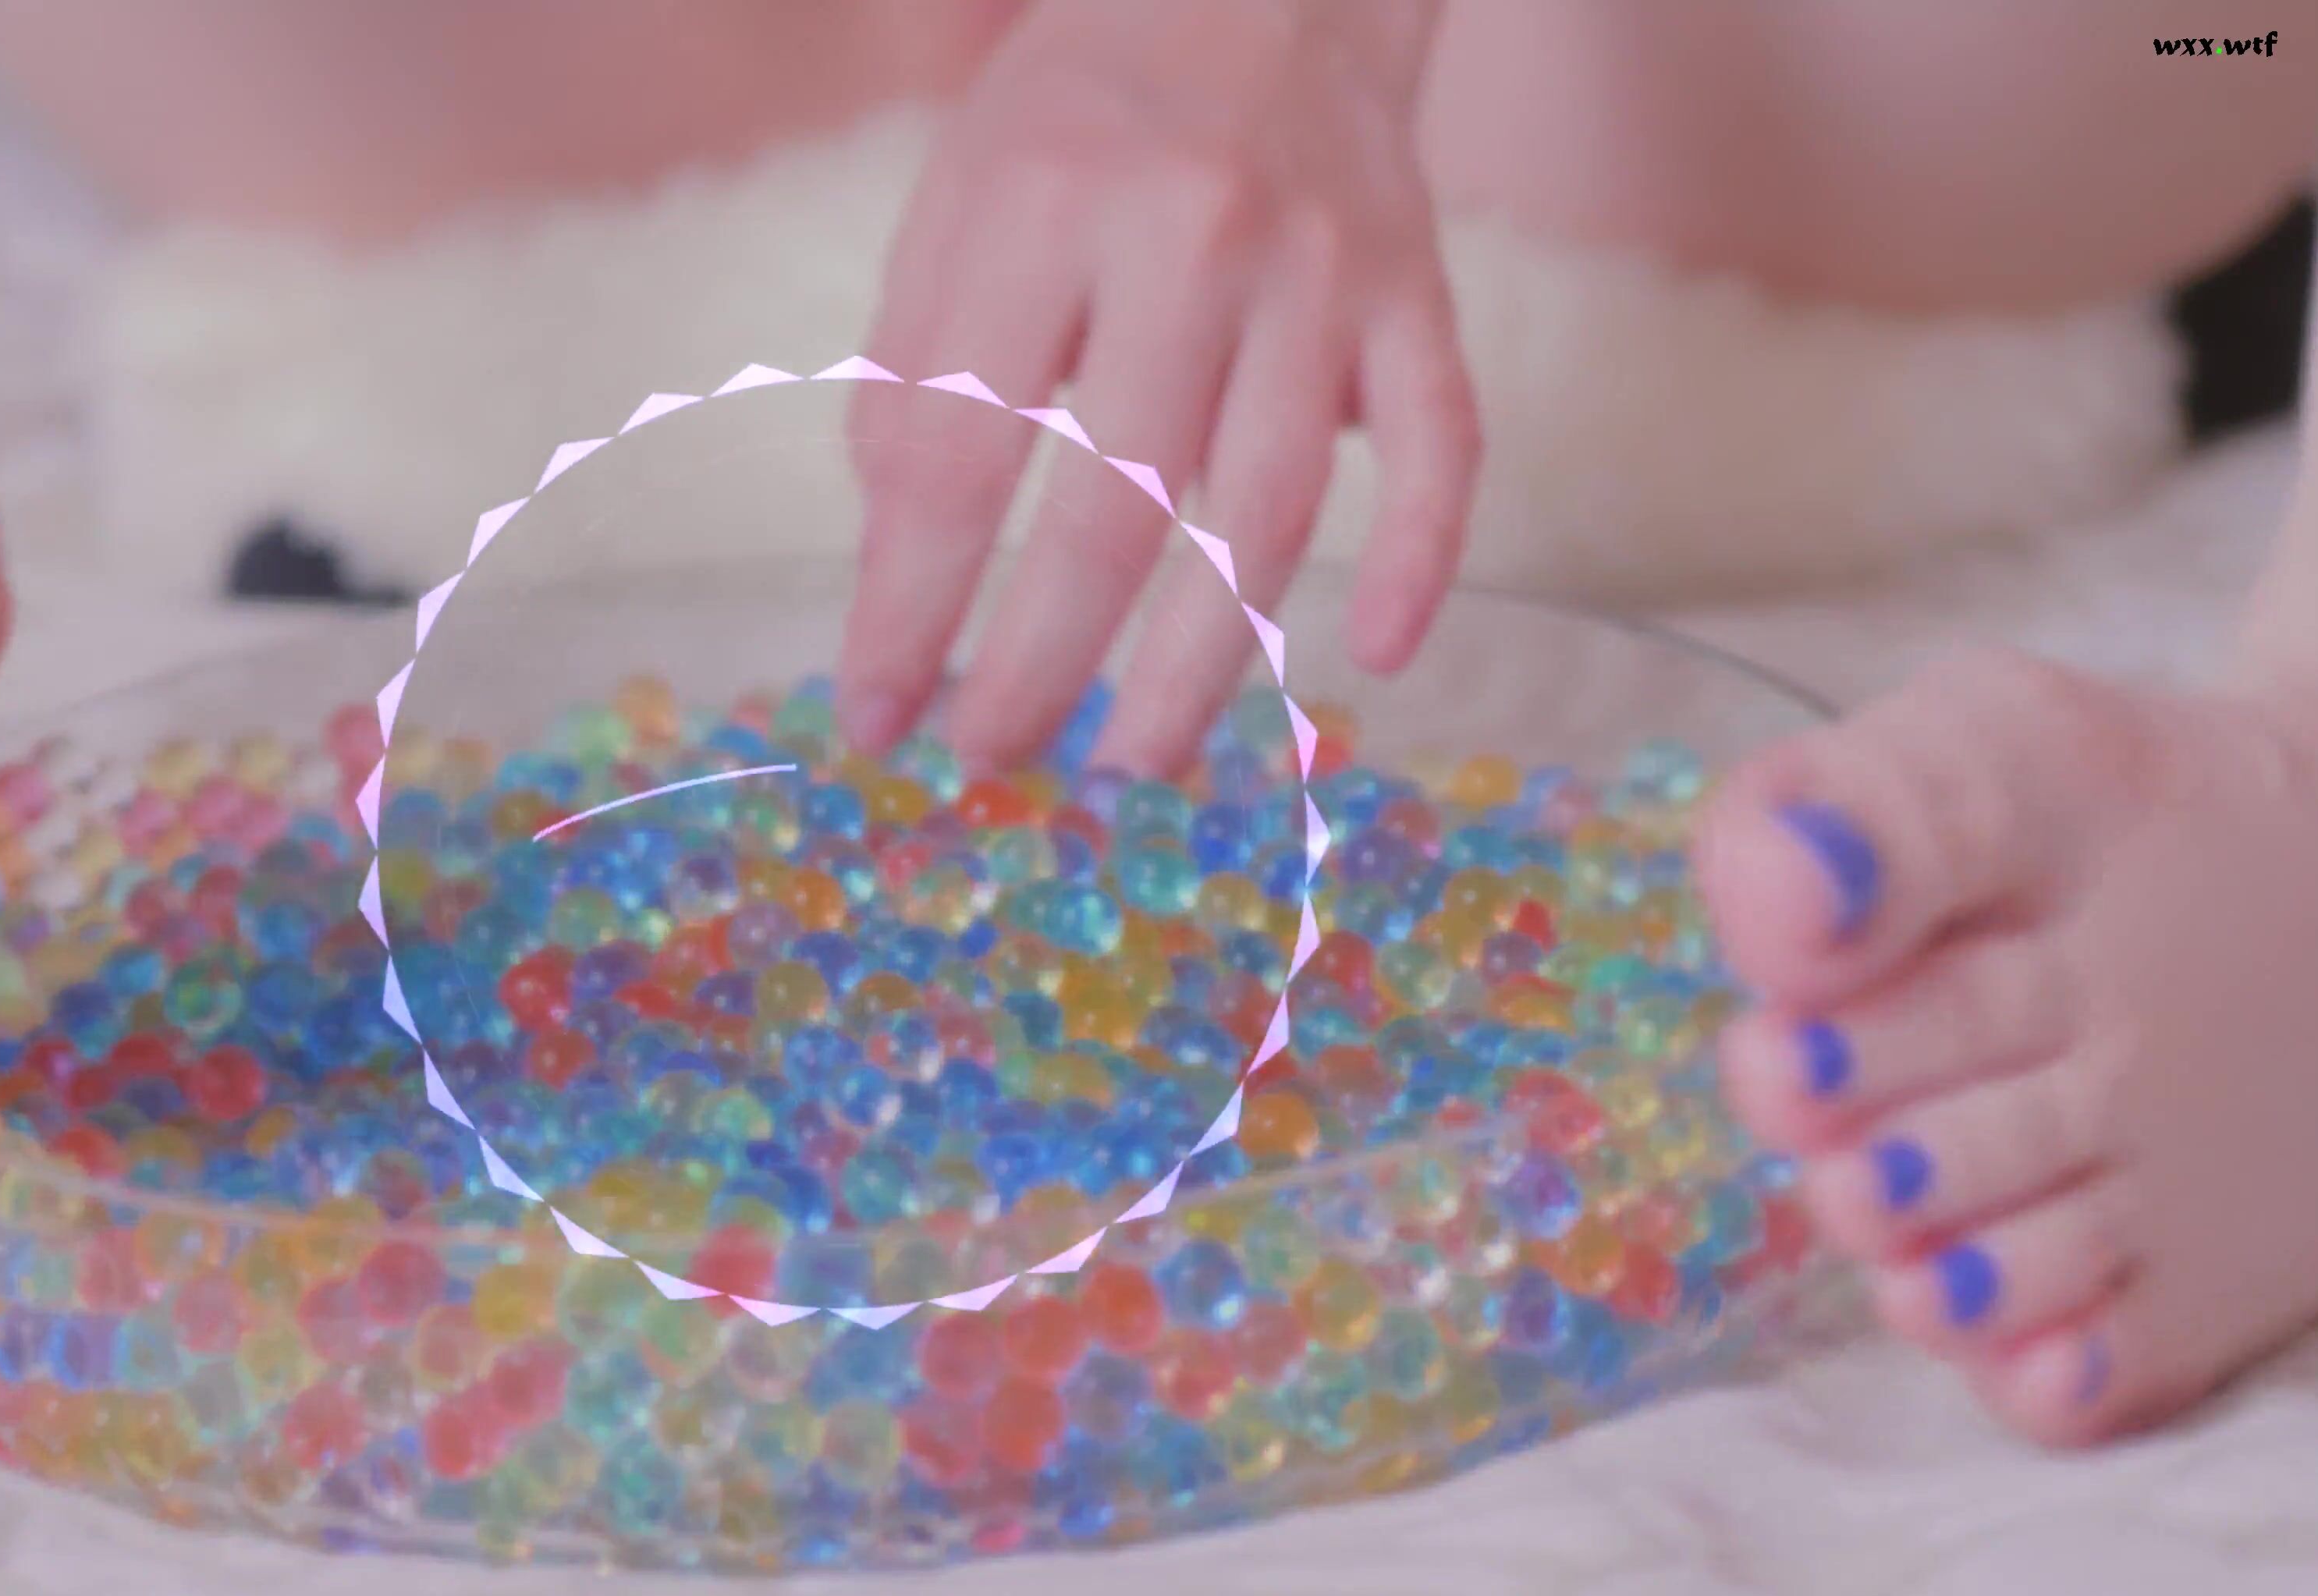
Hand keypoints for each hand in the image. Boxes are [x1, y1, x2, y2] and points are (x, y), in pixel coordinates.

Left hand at [835, 0, 1476, 775]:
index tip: (874, 716)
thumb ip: (916, 372)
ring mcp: (1326, 276)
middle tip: (992, 756)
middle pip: (1118, 514)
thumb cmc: (1083, 113)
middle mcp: (1195, 242)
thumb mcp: (957, 203)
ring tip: (1136, 760)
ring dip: (1203, 667)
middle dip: (1042, 666)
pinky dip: (1422, 560)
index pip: (960, 458)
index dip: (910, 610)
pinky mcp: (1421, 295)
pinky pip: (1443, 449)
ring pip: (1271, 515)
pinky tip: (1378, 654)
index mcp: (1048, 209)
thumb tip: (899, 568)